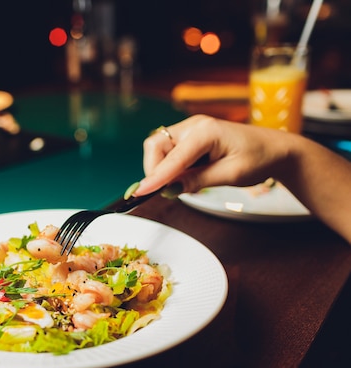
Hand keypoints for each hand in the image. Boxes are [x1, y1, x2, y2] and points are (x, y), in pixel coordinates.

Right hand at [133, 114, 292, 196]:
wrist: (276, 149)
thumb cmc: (259, 158)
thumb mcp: (230, 175)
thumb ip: (197, 180)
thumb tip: (169, 189)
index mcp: (206, 131)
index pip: (171, 157)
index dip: (155, 177)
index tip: (140, 192)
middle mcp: (194, 125)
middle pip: (156, 145)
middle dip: (155, 170)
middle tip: (169, 191)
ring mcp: (191, 128)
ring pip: (159, 148)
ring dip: (163, 169)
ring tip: (186, 183)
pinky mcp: (191, 136)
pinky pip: (170, 151)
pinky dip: (172, 166)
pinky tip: (190, 175)